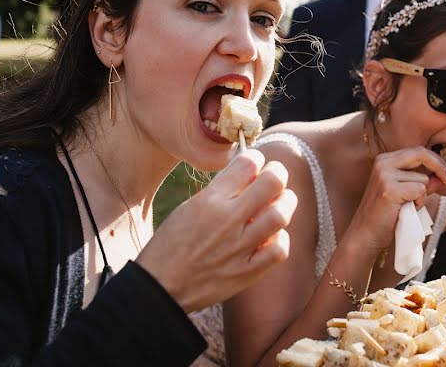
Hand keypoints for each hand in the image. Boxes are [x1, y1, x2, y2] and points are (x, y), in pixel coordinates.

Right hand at [137, 149, 296, 312]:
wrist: (160, 287)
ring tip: (278, 205)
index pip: (248, 163)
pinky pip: (279, 250)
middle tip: (275, 178)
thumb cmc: (172, 244)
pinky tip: (270, 237)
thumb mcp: (189, 207)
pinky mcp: (246, 272)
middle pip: (273, 182)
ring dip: (284, 205)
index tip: (256, 164)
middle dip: (278, 174)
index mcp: (210, 200)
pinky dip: (279, 240)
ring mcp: (239, 248)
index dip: (256, 159)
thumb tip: (252, 174)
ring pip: (281, 215)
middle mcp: (227, 220)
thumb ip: (221, 190)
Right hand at [345, 147, 445, 253]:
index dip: (437, 161)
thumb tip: (443, 176)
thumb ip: (422, 183)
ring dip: (422, 196)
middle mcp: (383, 163)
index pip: (418, 151)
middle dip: (441, 167)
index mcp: (385, 160)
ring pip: (423, 178)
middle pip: (421, 154)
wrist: (366, 234)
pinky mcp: (389, 190)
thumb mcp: (406, 194)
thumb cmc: (386, 215)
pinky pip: (419, 190)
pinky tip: (406, 210)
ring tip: (408, 207)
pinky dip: (419, 202)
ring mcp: (385, 175)